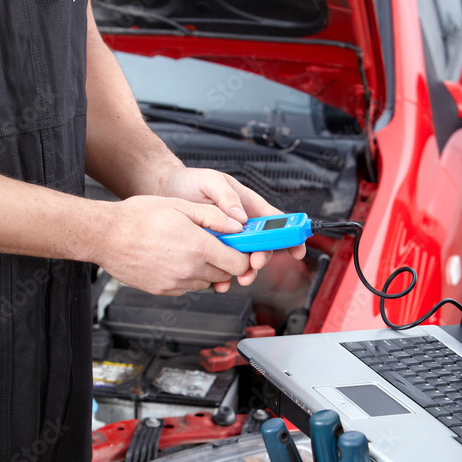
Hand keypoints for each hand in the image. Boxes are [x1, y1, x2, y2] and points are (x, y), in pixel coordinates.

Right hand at [95, 195, 252, 295]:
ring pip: (206, 282)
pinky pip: (187, 288)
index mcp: (198, 247)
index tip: (239, 247)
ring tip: (189, 249)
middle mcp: (189, 270)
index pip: (238, 263)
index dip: (242, 255)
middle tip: (212, 244)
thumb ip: (214, 217)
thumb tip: (237, 225)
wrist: (105, 236)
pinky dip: (188, 276)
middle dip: (224, 261)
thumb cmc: (137, 217)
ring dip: (206, 269)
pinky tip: (175, 259)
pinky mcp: (163, 291)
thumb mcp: (181, 206)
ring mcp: (176, 283)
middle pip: (225, 275)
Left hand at [160, 167, 306, 289]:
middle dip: (262, 257)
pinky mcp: (212, 250)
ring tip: (238, 277)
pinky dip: (224, 277)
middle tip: (254, 262)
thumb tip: (241, 217)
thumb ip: (227, 196)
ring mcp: (228, 239)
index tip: (296, 249)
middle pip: (263, 245)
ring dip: (245, 271)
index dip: (289, 235)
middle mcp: (241, 225)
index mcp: (248, 206)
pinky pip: (223, 267)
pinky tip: (219, 281)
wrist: (164, 193)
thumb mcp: (210, 180)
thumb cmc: (190, 182)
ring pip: (244, 260)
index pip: (275, 221)